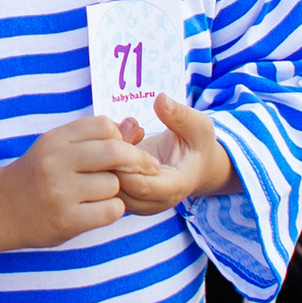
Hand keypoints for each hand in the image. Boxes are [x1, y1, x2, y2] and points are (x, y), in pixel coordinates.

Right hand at [0, 113, 148, 253]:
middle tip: (150, 167)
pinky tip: (99, 210)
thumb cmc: (38, 175)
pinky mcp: (66, 220)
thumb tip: (137, 127)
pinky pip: (111, 210)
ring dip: (116, 190)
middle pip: (114, 151)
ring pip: (114, 184)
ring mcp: (59, 192)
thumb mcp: (59, 149)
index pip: (103, 126)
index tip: (123, 148)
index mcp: (54, 140)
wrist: (2, 209)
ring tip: (100, 194)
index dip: (119, 137)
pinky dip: (112, 210)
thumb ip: (96, 138)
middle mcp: (55, 163)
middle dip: (138, 159)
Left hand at [116, 92, 232, 211]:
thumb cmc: (197, 144)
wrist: (195, 165)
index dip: (128, 159)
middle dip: (113, 154)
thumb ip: (180, 116)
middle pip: (118, 187)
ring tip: (126, 132)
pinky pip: (103, 183)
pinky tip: (119, 140)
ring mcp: (136, 202)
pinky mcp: (124, 196)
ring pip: (106, 186)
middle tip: (126, 127)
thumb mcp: (198, 126)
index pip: (141, 185)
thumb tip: (160, 100)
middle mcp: (153, 202)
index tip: (133, 132)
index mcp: (174, 188)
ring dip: (106, 155)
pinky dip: (104, 160)